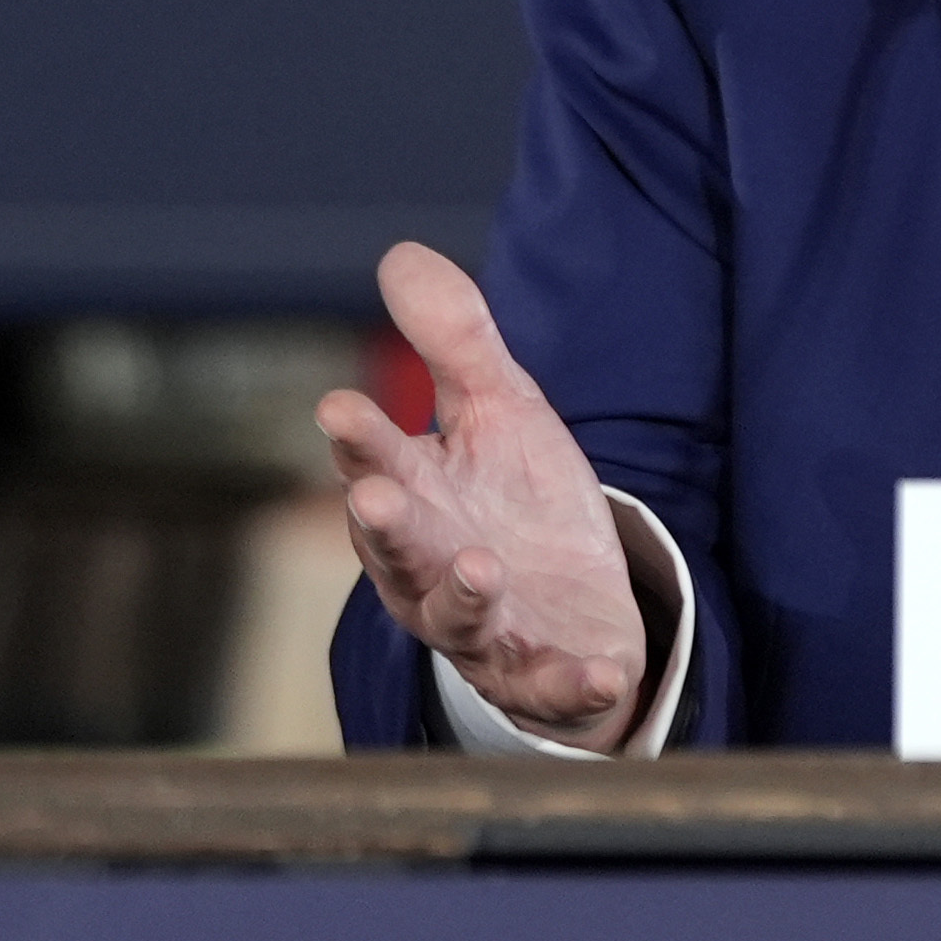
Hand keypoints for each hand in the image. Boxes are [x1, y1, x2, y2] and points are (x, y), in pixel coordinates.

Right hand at [314, 242, 648, 748]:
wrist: (571, 603)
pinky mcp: (540, 674)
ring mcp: (483, 629)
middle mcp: (432, 568)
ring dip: (462, 595)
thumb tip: (398, 254)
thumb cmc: (516, 502)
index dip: (359, 439)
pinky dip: (571, 684)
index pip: (380, 462)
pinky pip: (550, 686)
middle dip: (387, 525)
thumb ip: (453, 342)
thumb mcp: (500, 411)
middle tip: (370, 497)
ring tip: (480, 566)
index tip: (341, 408)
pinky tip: (600, 674)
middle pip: (400, 547)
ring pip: (458, 619)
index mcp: (418, 497)